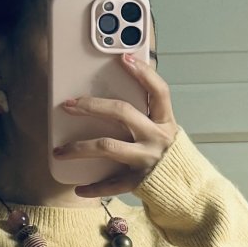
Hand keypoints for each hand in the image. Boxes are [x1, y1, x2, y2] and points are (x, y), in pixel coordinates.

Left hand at [54, 51, 178, 198]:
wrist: (186, 189)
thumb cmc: (169, 156)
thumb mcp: (164, 131)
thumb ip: (147, 115)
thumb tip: (114, 99)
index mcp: (165, 122)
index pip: (158, 91)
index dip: (143, 72)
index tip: (124, 57)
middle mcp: (156, 138)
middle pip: (122, 113)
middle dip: (93, 106)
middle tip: (69, 105)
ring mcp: (146, 160)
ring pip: (108, 147)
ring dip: (80, 148)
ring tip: (61, 151)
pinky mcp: (139, 182)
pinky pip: (112, 184)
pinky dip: (94, 188)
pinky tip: (78, 188)